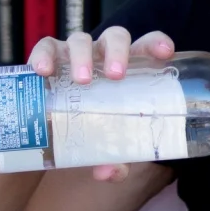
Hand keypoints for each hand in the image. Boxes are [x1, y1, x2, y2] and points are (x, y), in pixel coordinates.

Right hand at [26, 26, 175, 181]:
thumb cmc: (92, 128)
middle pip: (115, 37)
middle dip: (117, 52)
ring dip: (83, 56)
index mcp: (127, 68)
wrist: (53, 127)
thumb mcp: (107, 144)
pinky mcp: (48, 56)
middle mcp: (102, 55)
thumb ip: (114, 159)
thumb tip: (109, 173)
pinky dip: (44, 55)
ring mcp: (74, 53)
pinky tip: (43, 71)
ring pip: (81, 40)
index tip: (166, 53)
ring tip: (83, 81)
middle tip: (116, 76)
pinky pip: (45, 47)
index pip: (147, 46)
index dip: (157, 43)